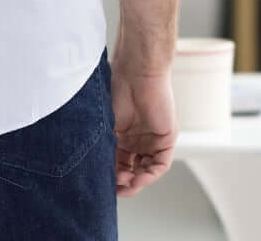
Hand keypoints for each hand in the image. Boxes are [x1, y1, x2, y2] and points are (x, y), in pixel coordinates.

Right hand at [109, 64, 177, 197]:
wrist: (136, 73)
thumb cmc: (116, 89)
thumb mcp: (105, 123)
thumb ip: (104, 145)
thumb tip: (94, 169)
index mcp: (121, 134)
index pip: (117, 162)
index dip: (110, 176)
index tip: (102, 184)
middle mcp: (137, 139)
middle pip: (131, 169)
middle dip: (123, 182)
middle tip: (114, 187)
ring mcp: (152, 140)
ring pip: (145, 170)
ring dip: (136, 181)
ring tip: (125, 185)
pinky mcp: (166, 139)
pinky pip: (160, 164)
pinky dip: (149, 175)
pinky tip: (138, 179)